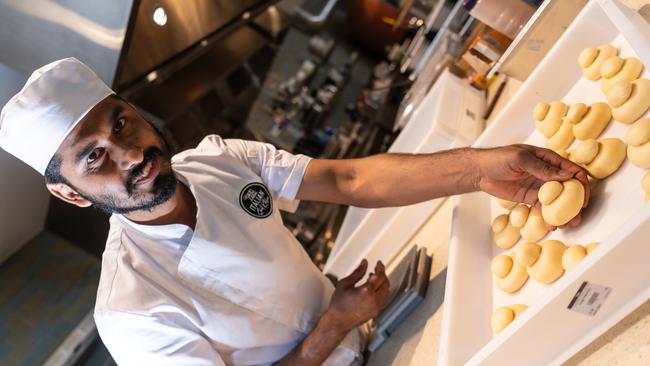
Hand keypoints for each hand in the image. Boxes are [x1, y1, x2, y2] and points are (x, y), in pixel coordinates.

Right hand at [325, 259, 388, 332]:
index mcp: (366, 291)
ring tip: (372, 278)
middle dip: (382, 275)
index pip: (380, 276)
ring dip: (382, 283)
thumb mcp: (345, 284)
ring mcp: (376, 307)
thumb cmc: (338, 304)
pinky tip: (371, 289)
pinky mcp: (375, 312)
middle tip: (376, 269)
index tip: (379, 263)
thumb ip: (357, 272)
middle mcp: (374, 300)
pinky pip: (382, 299)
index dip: (380, 267)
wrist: (337, 322)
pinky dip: (380, 291)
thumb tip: (364, 263)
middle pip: (385, 283)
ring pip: (386, 291)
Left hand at [474, 144, 589, 226]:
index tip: (583, 197)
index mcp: (549, 159)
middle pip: (569, 188)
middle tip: (577, 216)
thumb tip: (565, 176)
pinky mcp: (531, 197)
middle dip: (576, 202)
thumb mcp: (520, 159)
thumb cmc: (499, 158)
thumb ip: (541, 168)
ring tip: (567, 225)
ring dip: (565, 212)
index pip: (572, 171)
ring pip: (558, 201)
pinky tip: (552, 226)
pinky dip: (549, 217)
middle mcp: (548, 173)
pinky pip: (544, 208)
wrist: (480, 171)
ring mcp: (540, 186)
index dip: (581, 183)